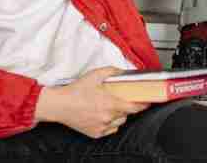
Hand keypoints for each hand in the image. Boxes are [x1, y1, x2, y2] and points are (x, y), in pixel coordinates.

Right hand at [35, 67, 149, 138]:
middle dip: (127, 107)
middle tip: (121, 100)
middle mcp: (108, 117)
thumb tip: (123, 72)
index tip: (147, 102)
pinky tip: (103, 115)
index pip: (135, 107)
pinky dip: (110, 123)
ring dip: (119, 115)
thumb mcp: (95, 75)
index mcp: (110, 103)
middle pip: (127, 114)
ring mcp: (102, 126)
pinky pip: (110, 129)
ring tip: (110, 107)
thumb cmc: (75, 91)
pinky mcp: (95, 133)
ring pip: (119, 122)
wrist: (59, 105)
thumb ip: (113, 72)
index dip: (143, 105)